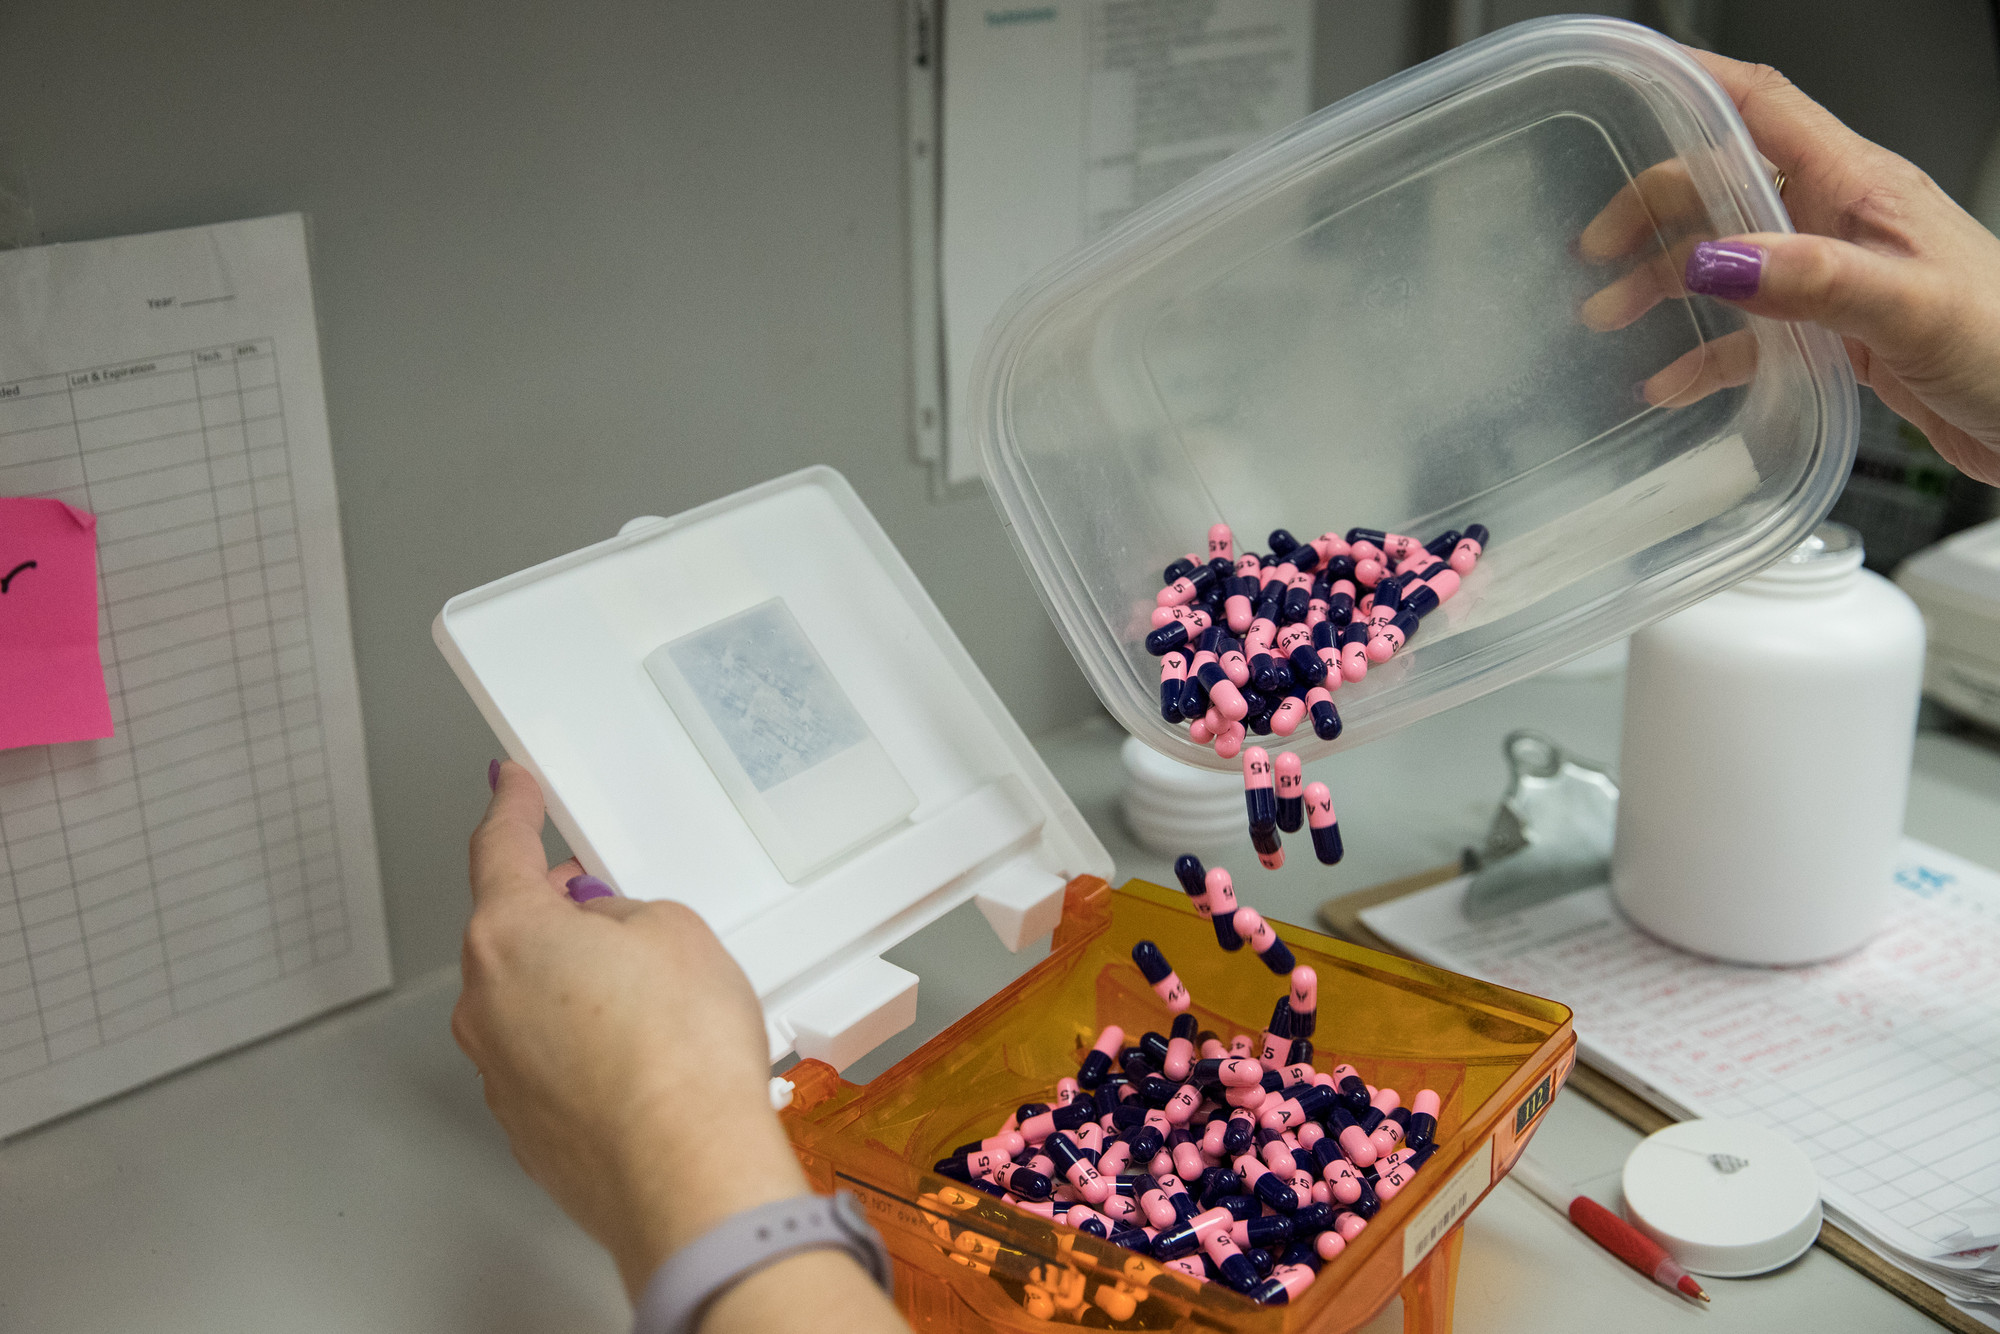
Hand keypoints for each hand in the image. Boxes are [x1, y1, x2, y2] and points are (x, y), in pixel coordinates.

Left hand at [452, 761, 807, 1298]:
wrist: (686, 1175)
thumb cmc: (679, 1057)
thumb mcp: (676, 933)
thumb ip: (626, 914)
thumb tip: (608, 933)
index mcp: (509, 937)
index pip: (499, 850)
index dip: (512, 809)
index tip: (509, 787)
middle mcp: (485, 1006)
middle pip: (513, 934)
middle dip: (559, 914)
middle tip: (610, 905)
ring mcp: (500, 1074)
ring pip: (531, 1004)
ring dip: (578, 990)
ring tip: (655, 1003)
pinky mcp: (528, 1130)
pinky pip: (550, 1064)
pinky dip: (587, 1051)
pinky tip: (644, 1059)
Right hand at [1579, 48, 1999, 487]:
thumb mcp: (1911, 308)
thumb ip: (1814, 280)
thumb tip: (1721, 258)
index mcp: (1861, 185)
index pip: (1761, 107)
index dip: (1692, 86)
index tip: (1627, 89)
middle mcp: (1841, 219)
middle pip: (1723, 183)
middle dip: (1651, 209)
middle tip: (1595, 251)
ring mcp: (1836, 276)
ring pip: (1727, 259)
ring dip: (1663, 282)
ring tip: (1610, 316)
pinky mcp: (1837, 334)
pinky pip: (1750, 333)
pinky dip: (1702, 353)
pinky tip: (1669, 382)